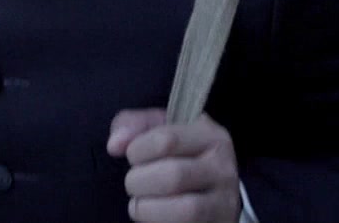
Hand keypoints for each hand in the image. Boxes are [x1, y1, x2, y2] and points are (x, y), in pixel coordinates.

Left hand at [107, 109, 242, 222]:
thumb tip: (115, 144)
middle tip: (134, 183)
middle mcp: (222, 167)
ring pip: (185, 209)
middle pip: (173, 175)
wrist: (213, 192)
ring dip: (148, 208)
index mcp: (209, 135)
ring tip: (140, 203)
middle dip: (139, 182)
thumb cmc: (180, 157)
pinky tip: (152, 216)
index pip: (166, 140)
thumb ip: (133, 126)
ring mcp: (223, 200)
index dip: (137, 150)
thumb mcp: (160, 130)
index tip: (134, 156)